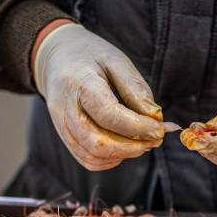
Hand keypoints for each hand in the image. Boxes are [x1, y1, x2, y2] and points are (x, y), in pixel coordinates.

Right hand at [34, 23, 165, 170]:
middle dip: (132, 147)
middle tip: (156, 139)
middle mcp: (64, 108)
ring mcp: (60, 125)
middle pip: (97, 142)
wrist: (56, 58)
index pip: (107, 114)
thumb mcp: (116, 60)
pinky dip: (109, 160)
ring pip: (91, 155)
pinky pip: (85, 159)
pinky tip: (125, 147)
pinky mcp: (63, 136)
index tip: (160, 129)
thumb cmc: (90, 56)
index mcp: (78, 82)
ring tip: (144, 142)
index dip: (136, 127)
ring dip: (123, 155)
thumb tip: (156, 119)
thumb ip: (136, 89)